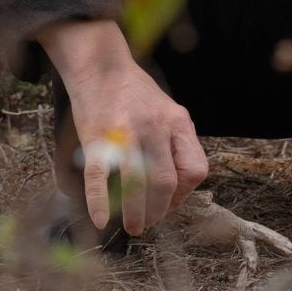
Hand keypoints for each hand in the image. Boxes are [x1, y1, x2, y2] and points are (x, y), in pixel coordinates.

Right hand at [39, 20, 206, 234]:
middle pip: (166, 183)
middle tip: (148, 223)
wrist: (99, 64)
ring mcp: (125, 131)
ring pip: (138, 185)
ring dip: (136, 214)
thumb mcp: (166, 110)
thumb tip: (173, 189)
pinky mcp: (97, 136)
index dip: (185, 194)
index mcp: (177, 121)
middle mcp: (155, 126)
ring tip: (132, 226)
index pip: (195, 169)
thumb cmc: (133, 91)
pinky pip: (99, 176)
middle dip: (159, 212)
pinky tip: (100, 219)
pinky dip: (100, 202)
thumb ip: (174, 142)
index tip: (169, 203)